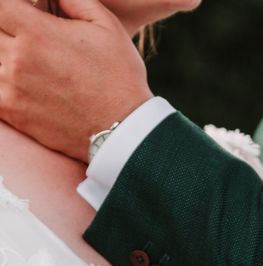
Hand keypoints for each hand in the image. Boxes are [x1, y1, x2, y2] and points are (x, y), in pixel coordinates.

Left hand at [0, 0, 152, 160]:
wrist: (124, 128)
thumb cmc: (120, 77)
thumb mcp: (107, 27)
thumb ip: (75, 0)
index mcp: (38, 33)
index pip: (0, 5)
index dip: (10, 6)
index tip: (24, 13)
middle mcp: (18, 58)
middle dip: (8, 29)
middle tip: (33, 41)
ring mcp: (11, 87)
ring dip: (5, 56)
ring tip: (34, 65)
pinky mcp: (12, 112)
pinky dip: (4, 82)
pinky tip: (23, 83)